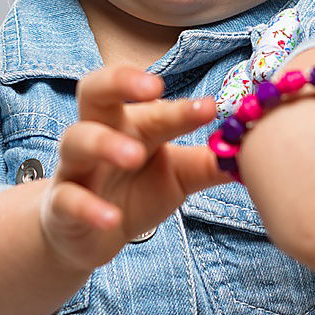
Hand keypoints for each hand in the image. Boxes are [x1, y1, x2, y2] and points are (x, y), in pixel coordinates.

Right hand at [39, 65, 230, 271]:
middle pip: (94, 90)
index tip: (212, 107)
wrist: (88, 234)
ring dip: (104, 143)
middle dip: (119, 81)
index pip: (150, 101)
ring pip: (76, 140)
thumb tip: (254, 150)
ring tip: (133, 153)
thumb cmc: (136, 190)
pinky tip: (111, 218)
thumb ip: (208, 162)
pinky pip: (67, 199)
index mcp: (129, 121)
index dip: (180, 104)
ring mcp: (75, 167)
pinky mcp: (61, 206)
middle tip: (153, 89)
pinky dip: (88, 207)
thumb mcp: (177, 175)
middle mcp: (97, 132)